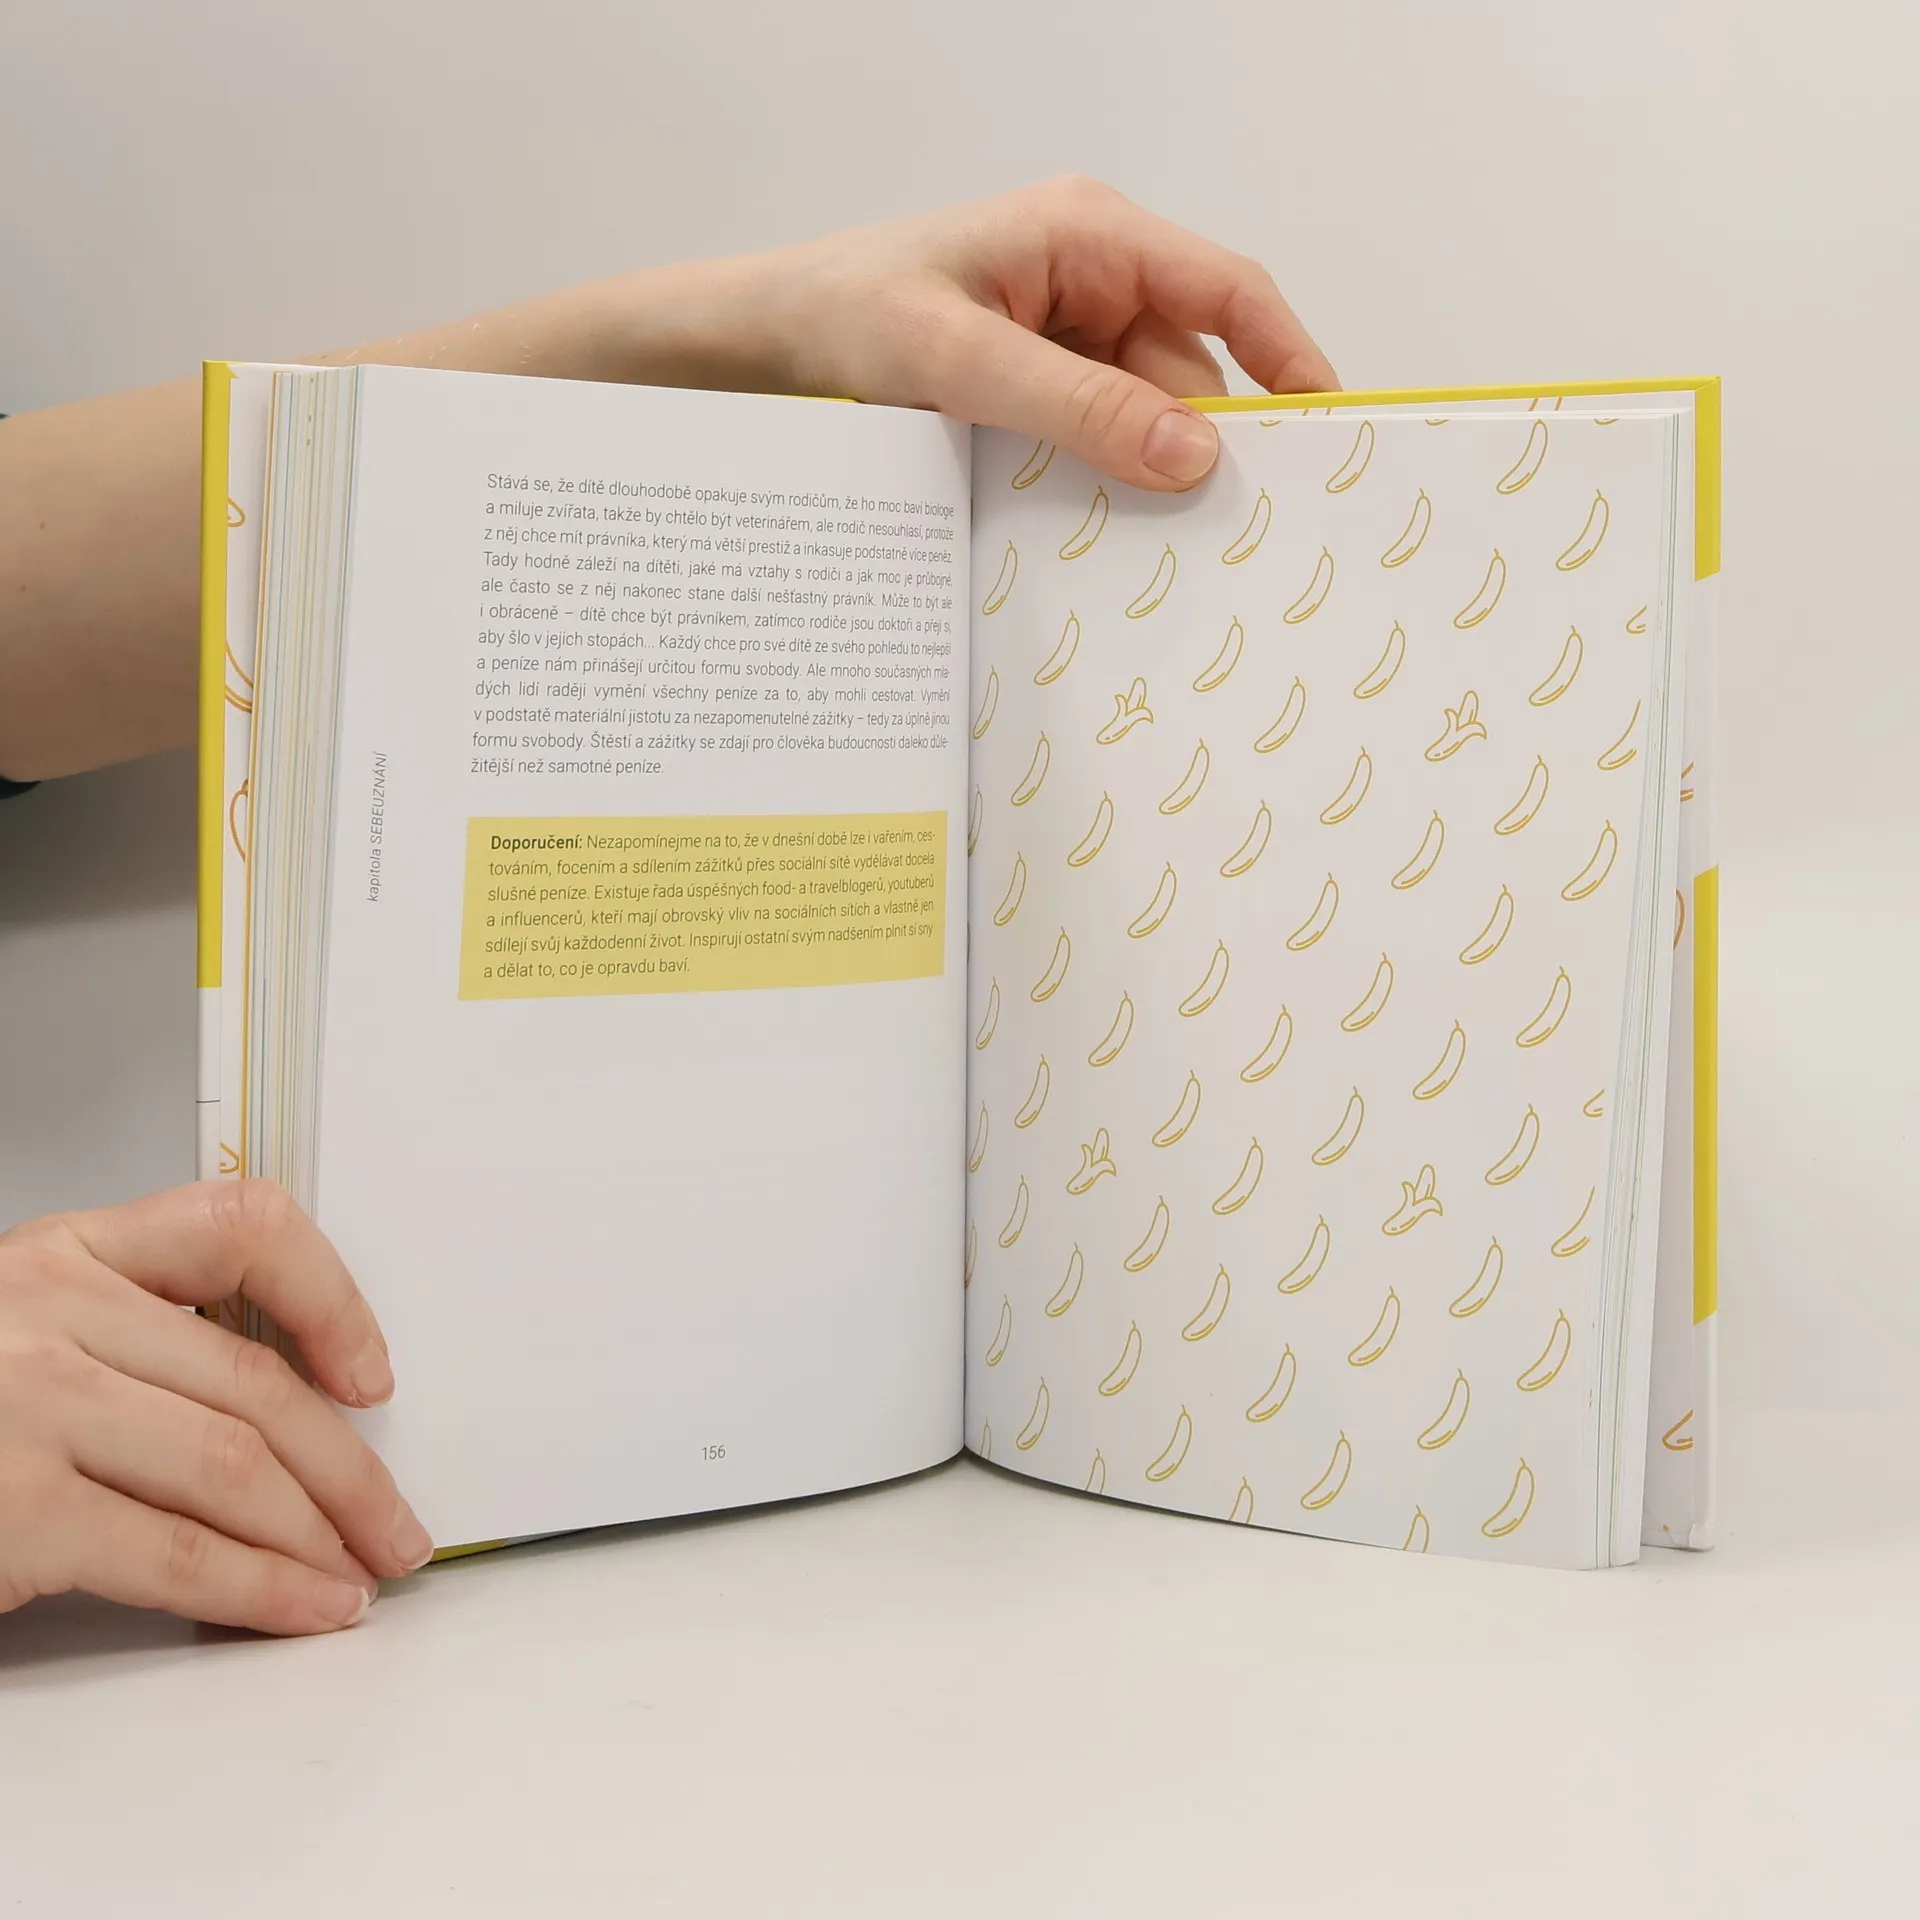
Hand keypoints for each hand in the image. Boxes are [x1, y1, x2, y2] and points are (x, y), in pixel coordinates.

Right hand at [0, 1181, 430, 1634]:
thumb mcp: (25, 1335)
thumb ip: (134, 1340)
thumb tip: (295, 1413)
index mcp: (66, 1251)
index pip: (243, 1225)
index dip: (332, 1298)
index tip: (373, 1376)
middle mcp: (50, 1308)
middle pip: (256, 1382)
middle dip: (349, 1468)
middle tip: (395, 1525)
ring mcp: (28, 1404)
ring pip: (236, 1466)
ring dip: (321, 1534)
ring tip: (362, 1576)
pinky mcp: (15, 1507)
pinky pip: (179, 1552)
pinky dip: (262, 1589)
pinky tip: (304, 1608)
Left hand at [717, 175, 1339, 489]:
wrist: (755, 345)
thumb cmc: (842, 316)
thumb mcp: (960, 363)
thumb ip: (1079, 406)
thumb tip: (1191, 455)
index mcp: (1089, 235)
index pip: (1229, 292)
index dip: (1290, 361)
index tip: (1327, 435)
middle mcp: (1088, 278)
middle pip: (1188, 370)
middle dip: (1203, 447)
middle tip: (1232, 533)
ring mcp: (1060, 334)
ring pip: (1141, 415)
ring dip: (1139, 475)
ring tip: (1148, 549)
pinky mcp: (1031, 384)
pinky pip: (1092, 436)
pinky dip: (1096, 481)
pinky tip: (1090, 529)